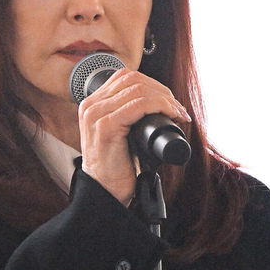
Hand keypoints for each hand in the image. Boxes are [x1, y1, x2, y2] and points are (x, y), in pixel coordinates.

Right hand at [77, 69, 189, 204]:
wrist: (106, 192)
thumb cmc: (117, 167)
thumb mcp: (120, 134)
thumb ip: (128, 115)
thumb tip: (161, 103)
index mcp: (92, 105)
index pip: (125, 77)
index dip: (153, 85)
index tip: (170, 102)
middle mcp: (90, 106)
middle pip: (132, 79)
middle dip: (162, 91)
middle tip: (178, 109)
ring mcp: (96, 115)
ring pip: (138, 89)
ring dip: (165, 99)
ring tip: (178, 113)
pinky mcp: (106, 127)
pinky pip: (139, 105)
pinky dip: (161, 106)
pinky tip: (171, 115)